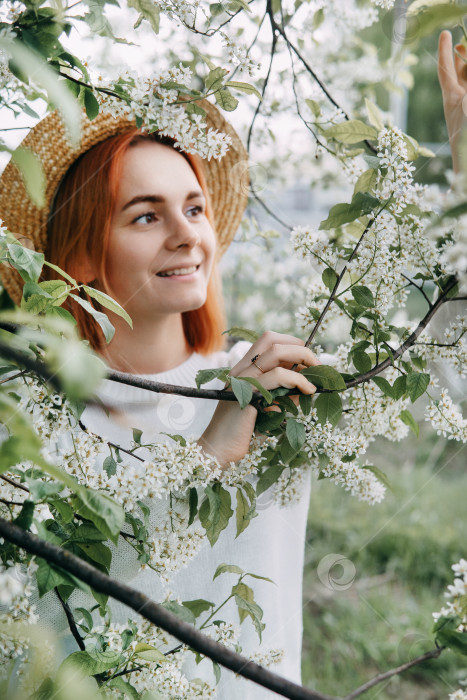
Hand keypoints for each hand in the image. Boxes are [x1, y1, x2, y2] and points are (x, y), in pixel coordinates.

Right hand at [198, 331, 319, 465]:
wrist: (219, 451)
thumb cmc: (244, 432)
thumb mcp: (270, 408)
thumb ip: (286, 394)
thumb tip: (310, 384)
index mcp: (244, 370)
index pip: (268, 340)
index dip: (291, 343)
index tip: (308, 361)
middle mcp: (241, 370)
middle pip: (272, 340)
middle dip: (301, 349)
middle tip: (318, 366)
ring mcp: (243, 380)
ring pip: (276, 352)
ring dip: (303, 360)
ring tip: (315, 380)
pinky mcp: (248, 393)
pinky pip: (278, 376)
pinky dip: (299, 380)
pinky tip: (308, 391)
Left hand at [438, 30, 466, 171]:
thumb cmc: (465, 138)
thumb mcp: (466, 104)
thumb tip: (466, 58)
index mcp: (452, 98)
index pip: (446, 69)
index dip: (445, 50)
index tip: (445, 33)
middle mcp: (460, 103)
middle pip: (460, 74)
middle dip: (462, 58)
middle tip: (462, 42)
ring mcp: (466, 110)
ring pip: (466, 84)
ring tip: (466, 56)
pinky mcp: (465, 117)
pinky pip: (465, 94)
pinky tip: (466, 86)